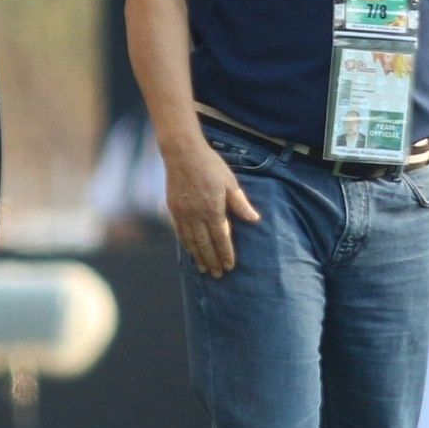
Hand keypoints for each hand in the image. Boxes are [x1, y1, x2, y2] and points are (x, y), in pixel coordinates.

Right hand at [165, 135, 259, 276]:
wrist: (182, 153)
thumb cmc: (210, 165)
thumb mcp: (230, 182)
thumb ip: (240, 203)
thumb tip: (255, 220)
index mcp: (213, 209)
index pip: (221, 238)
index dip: (226, 254)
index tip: (230, 266)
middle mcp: (196, 215)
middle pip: (205, 244)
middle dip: (212, 261)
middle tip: (218, 274)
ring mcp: (183, 213)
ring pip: (191, 242)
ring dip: (199, 257)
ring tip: (204, 269)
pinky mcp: (173, 209)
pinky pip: (180, 233)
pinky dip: (186, 245)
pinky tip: (190, 252)